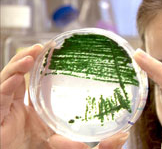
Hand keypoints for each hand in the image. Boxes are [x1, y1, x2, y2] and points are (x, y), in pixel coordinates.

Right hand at [0, 45, 128, 148]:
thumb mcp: (77, 145)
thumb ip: (101, 144)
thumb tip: (124, 135)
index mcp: (37, 110)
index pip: (37, 82)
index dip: (42, 66)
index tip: (56, 51)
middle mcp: (21, 108)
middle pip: (21, 77)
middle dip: (28, 60)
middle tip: (42, 48)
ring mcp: (7, 112)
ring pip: (7, 82)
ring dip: (16, 66)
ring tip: (31, 54)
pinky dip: (4, 86)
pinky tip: (17, 77)